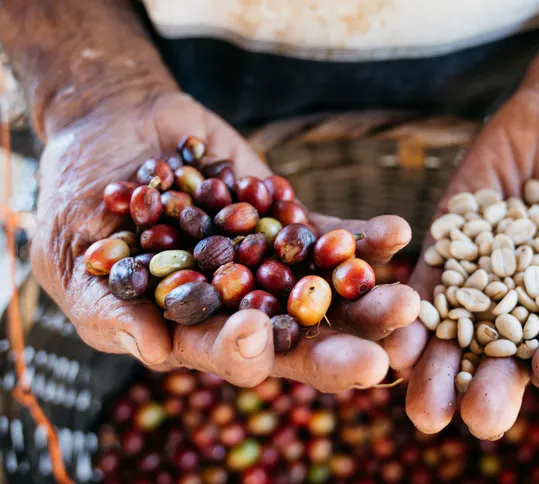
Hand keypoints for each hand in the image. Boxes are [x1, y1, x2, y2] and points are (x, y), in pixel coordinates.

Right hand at [32, 90, 419, 391]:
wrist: (117, 131)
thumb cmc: (81, 203)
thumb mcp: (74, 257)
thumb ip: (108, 308)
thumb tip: (151, 349)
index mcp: (193, 330)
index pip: (225, 354)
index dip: (243, 352)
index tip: (257, 334)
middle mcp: (244, 308)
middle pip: (297, 340)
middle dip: (338, 350)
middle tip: (382, 358)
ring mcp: (275, 267)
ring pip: (329, 294)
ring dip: (369, 300)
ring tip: (408, 300)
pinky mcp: (293, 225)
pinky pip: (335, 237)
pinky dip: (365, 239)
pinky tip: (397, 234)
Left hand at [384, 88, 538, 437]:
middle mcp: (515, 317)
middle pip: (490, 367)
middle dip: (473, 393)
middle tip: (455, 417)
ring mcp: (474, 283)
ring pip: (446, 336)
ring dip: (427, 364)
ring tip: (413, 385)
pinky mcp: (444, 248)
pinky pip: (423, 282)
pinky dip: (407, 305)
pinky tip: (394, 323)